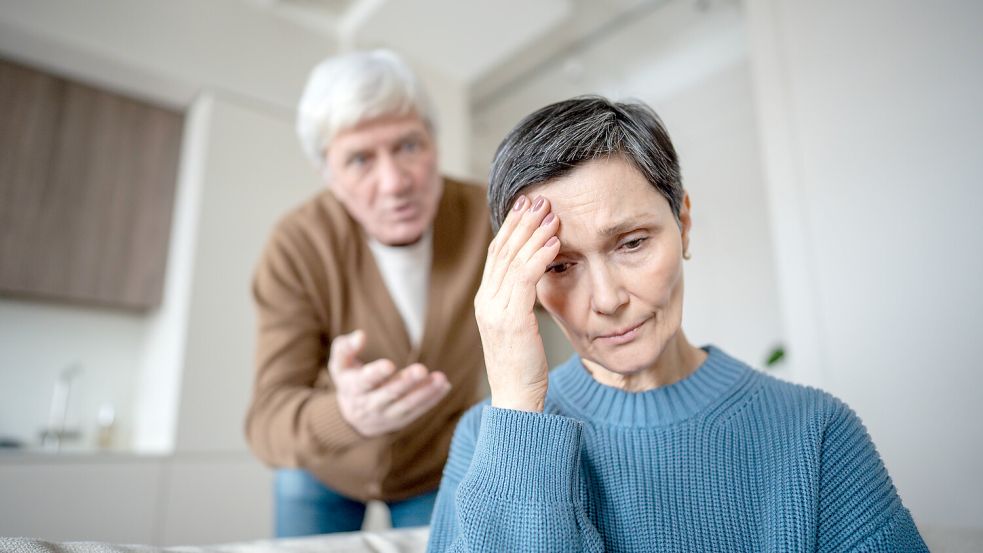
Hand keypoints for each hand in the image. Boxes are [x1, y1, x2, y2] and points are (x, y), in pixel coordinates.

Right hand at [327, 330, 451, 436]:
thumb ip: (345, 347)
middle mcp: (370, 404)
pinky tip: (444, 386)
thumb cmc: (349, 379)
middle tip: (421, 370)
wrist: (352, 418)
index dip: (376, 373)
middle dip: (406, 383)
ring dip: (425, 392)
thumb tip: (360, 335)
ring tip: (440, 379)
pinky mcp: (401, 421)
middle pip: (389, 394)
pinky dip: (432, 399)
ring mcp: (387, 415)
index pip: (365, 381)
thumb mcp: (340, 364)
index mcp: (354, 388)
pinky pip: (418, 411)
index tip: (389, 365)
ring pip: (407, 405)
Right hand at [474, 195, 560, 411]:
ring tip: (552, 213)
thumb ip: (522, 302)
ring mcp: (494, 311)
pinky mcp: (510, 321)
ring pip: (513, 260)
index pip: (497, 255)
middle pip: (502, 251)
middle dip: (522, 222)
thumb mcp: (520, 329)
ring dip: (534, 233)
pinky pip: (525, 279)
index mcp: (486, 302)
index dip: (511, 227)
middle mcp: (486, 302)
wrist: (517, 403)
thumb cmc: (523, 369)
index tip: (527, 206)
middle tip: (540, 199)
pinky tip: (555, 242)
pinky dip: (540, 256)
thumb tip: (538, 277)